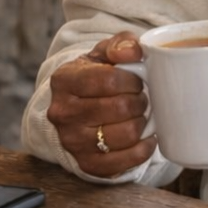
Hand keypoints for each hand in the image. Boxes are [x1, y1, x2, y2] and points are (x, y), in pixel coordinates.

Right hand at [46, 32, 156, 177]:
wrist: (81, 103)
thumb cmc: (98, 73)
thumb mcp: (106, 51)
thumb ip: (122, 43)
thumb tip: (132, 52)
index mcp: (64, 80)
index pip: (110, 80)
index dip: (132, 80)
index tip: (137, 81)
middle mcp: (62, 113)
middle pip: (120, 108)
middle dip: (140, 101)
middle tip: (141, 98)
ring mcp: (72, 142)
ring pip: (125, 134)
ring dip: (142, 123)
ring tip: (140, 114)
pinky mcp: (86, 164)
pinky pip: (124, 162)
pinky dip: (143, 149)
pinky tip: (145, 136)